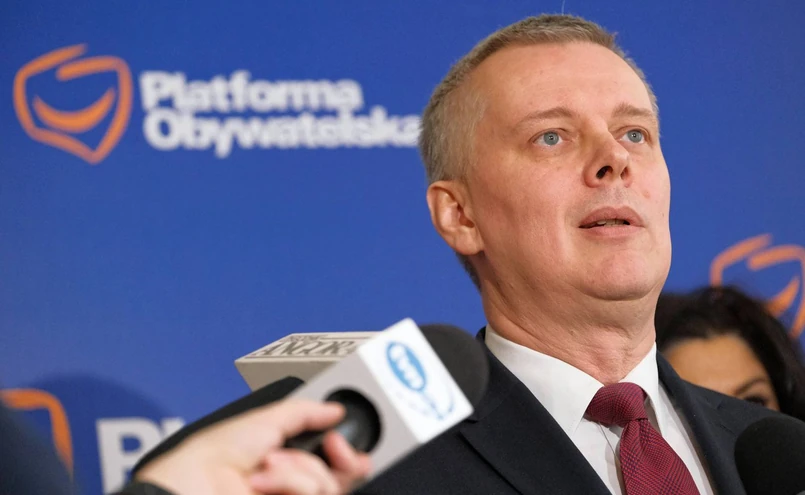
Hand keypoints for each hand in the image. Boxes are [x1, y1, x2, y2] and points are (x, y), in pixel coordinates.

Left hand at [135, 399, 371, 494]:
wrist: (193, 484)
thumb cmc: (215, 454)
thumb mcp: (265, 419)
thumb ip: (306, 412)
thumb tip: (335, 409)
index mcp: (289, 460)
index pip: (335, 461)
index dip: (346, 450)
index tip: (337, 439)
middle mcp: (293, 484)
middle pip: (342, 476)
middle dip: (340, 456)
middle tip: (330, 447)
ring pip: (328, 486)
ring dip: (298, 471)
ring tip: (266, 467)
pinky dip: (289, 484)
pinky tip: (263, 484)